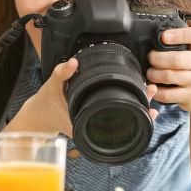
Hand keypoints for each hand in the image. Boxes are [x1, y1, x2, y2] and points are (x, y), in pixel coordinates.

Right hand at [13, 58, 159, 138]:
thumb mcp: (51, 87)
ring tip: (150, 94)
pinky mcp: (93, 118)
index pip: (117, 124)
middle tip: (152, 92)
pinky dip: (126, 107)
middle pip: (124, 121)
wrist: (38, 115)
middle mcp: (92, 127)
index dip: (135, 115)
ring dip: (136, 106)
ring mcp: (94, 124)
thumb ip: (61, 73)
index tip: (148, 104)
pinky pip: (115, 115)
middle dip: (140, 107)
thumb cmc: (46, 104)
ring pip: (121, 119)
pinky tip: (137, 100)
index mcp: (85, 123)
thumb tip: (72, 62)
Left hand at [146, 23, 190, 118]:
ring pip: (169, 76)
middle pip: (176, 59)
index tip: (163, 37)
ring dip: (153, 74)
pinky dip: (156, 91)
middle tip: (150, 58)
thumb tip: (157, 37)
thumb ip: (183, 43)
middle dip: (157, 58)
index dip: (179, 35)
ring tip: (150, 73)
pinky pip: (168, 94)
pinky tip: (155, 87)